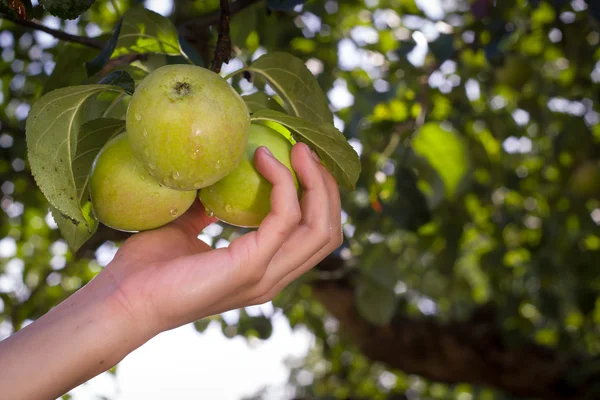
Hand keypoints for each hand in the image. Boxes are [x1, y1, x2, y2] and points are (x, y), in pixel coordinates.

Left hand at [102, 142, 341, 334]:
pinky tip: (262, 158)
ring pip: (319, 228)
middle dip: (326, 187)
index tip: (300, 158)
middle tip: (305, 150)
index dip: (318, 196)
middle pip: (328, 232)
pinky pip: (284, 218)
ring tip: (298, 149)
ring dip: (315, 183)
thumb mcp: (187, 227)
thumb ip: (210, 208)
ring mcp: (265, 276)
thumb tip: (219, 172)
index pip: (315, 236)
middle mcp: (273, 277)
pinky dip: (281, 183)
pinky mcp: (250, 267)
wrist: (123, 298)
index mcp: (264, 270)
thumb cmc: (148, 267)